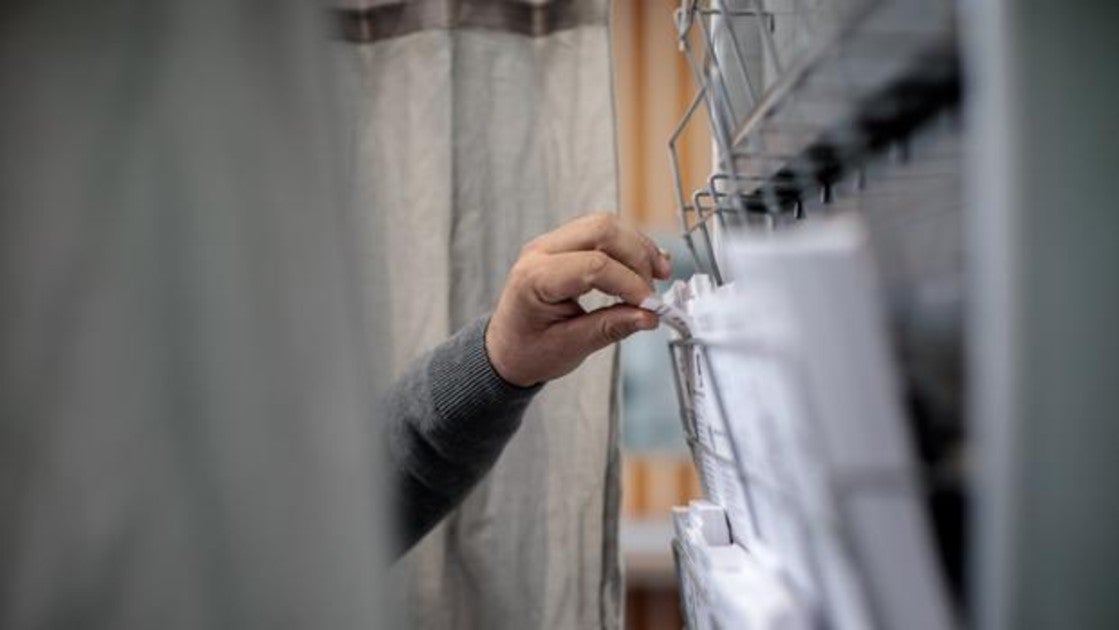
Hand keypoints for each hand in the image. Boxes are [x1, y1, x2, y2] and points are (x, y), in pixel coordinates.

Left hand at [485, 212, 671, 386]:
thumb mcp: (570, 347)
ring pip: (604, 224)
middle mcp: (539, 252)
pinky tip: (644, 265)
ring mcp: (550, 244)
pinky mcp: (562, 245)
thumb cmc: (528, 351)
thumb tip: (648, 315)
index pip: (594, 266)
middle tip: (654, 289)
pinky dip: (626, 246)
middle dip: (637, 256)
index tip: (650, 306)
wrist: (506, 350)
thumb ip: (610, 327)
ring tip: (657, 273)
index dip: (630, 284)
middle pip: (601, 230)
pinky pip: (599, 232)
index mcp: (534, 279)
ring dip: (636, 247)